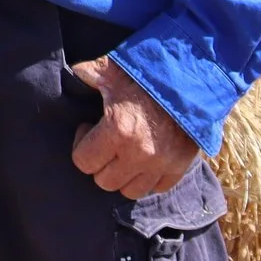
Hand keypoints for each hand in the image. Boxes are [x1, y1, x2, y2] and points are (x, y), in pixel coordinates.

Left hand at [69, 56, 199, 198]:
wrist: (189, 79)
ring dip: (124, 175)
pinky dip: (149, 178)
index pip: (83, 162)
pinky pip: (157, 188)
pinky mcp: (179, 167)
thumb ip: (87, 74)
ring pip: (131, 191)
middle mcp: (138, 154)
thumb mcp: (110, 70)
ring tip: (124, 153)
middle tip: (105, 143)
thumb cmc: (145, 74)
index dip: (81, 145)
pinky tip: (144, 158)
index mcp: (117, 130)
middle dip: (100, 163)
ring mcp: (161, 164)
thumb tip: (71, 73)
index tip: (88, 129)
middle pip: (105, 182)